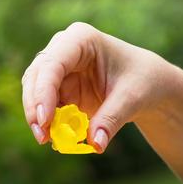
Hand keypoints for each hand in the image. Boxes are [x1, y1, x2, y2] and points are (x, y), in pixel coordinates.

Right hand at [21, 22, 175, 151]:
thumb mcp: (131, 99)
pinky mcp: (59, 89)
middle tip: (42, 137)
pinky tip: (57, 139)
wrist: (147, 84)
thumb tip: (96, 144)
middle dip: (35, 107)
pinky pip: (46, 107)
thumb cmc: (142, 81)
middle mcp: (63, 49)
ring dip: (38, 118)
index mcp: (81, 39)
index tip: (44, 120)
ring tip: (48, 140)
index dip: (44, 91)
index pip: (53, 63)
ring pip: (35, 93)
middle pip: (36, 77)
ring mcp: (59, 69)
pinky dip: (48, 123)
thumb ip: (111, 119)